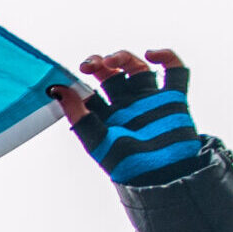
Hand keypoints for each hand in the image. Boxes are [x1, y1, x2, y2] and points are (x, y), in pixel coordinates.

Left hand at [47, 48, 205, 185]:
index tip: (74, 75)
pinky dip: (167, 57)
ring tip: (113, 60)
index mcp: (105, 115)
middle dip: (100, 63)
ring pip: (136, 68)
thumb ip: (78, 115)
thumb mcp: (97, 141)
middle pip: (111, 73)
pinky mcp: (173, 99)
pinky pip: (175, 72)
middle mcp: (126, 104)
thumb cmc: (127, 165)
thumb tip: (57, 90)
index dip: (79, 81)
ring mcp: (149, 100)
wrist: (164, 176)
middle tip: (91, 65)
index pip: (89, 90)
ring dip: (123, 57)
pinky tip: (152, 55)